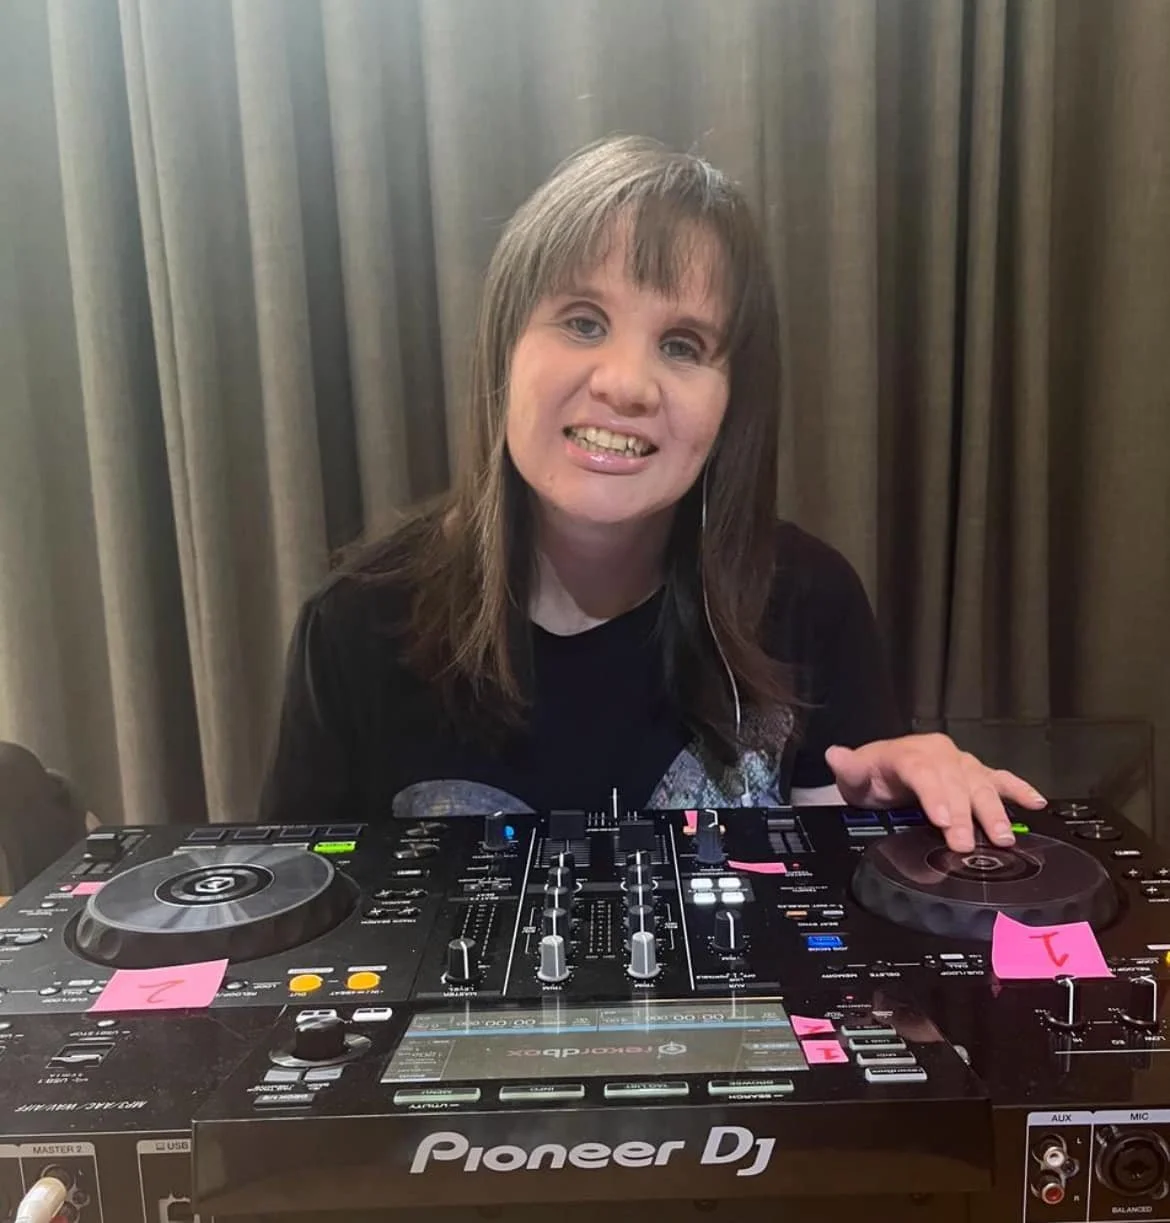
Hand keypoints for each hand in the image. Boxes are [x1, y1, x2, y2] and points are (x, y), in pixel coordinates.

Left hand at [825, 733, 1046, 852]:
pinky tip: (1036, 803)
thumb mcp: (854, 773)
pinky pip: (1001, 780)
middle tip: (964, 843)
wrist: (885, 769)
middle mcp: (939, 754)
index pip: (923, 772)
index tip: (940, 819)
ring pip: (980, 784)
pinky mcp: (977, 774)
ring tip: (1002, 837)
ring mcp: (961, 764)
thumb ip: (847, 767)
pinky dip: (1019, 790)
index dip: (933, 795)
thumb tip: (836, 756)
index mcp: (908, 753)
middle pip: (955, 783)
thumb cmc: (872, 776)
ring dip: (993, 811)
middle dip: (962, 814)